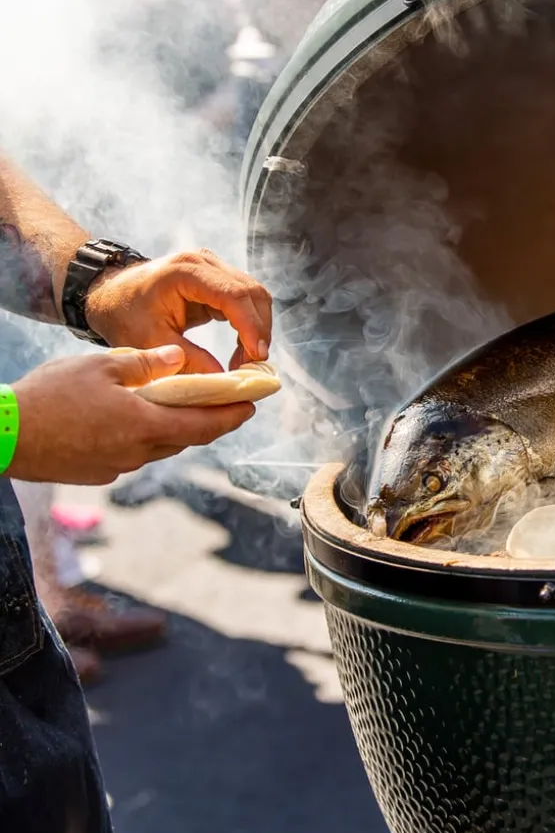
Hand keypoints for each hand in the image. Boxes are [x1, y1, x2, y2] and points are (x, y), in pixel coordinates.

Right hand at [7, 346, 253, 484]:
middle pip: (186, 437)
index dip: (232, 416)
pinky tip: (136, 419)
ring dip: (175, 428)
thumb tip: (177, 359)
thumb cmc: (49, 396)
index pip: (205, 425)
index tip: (252, 406)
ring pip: (160, 446)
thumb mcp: (101, 367)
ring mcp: (118, 467)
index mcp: (145, 425)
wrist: (3, 436)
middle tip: (224, 403)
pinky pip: (134, 454)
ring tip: (181, 406)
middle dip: (209, 421)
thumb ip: (145, 364)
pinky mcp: (99, 473)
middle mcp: (138, 452)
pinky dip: (145, 436)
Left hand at [85, 249, 272, 373]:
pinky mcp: (217, 279)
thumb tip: (224, 380)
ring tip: (245, 361)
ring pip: (255, 296)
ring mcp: (213, 268)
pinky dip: (249, 326)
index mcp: (186, 272)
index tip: (256, 357)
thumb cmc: (124, 314)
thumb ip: (189, 361)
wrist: (108, 294)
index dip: (251, 327)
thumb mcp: (152, 342)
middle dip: (259, 331)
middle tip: (252, 365)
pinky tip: (241, 349)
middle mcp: (205, 263)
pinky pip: (246, 301)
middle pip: (253, 293)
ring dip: (257, 329)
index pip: (234, 296)